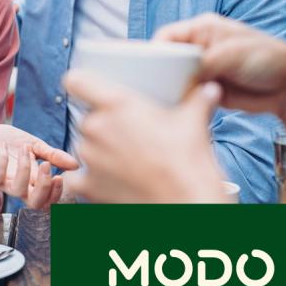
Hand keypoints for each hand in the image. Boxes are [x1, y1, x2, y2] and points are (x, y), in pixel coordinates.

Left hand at [0, 125, 78, 209]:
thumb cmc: (9, 143)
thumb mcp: (36, 146)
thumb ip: (54, 155)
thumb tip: (76, 165)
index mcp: (33, 182)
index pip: (48, 200)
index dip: (56, 194)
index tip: (61, 176)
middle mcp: (18, 186)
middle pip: (35, 204)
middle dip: (45, 188)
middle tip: (46, 166)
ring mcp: (1, 183)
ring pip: (17, 191)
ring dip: (25, 169)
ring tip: (25, 148)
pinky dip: (1, 162)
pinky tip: (3, 148)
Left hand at [60, 71, 230, 202]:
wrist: (186, 204)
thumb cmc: (189, 163)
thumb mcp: (195, 124)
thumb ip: (198, 101)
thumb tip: (209, 89)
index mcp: (117, 105)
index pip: (76, 81)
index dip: (80, 84)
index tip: (87, 90)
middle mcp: (96, 127)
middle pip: (87, 118)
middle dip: (103, 125)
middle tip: (128, 135)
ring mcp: (88, 157)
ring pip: (84, 146)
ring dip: (98, 151)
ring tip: (127, 160)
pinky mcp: (86, 185)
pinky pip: (76, 177)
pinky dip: (89, 178)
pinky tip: (109, 180)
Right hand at [153, 13, 285, 123]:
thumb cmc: (267, 58)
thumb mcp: (232, 54)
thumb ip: (202, 63)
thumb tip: (179, 77)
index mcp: (203, 29)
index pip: (167, 35)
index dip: (155, 49)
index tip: (149, 66)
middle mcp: (198, 47)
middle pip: (167, 57)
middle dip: (161, 71)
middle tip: (158, 85)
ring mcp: (202, 69)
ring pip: (174, 77)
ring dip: (172, 87)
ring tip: (169, 97)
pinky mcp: (206, 88)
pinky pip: (186, 94)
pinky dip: (183, 100)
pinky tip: (182, 105)